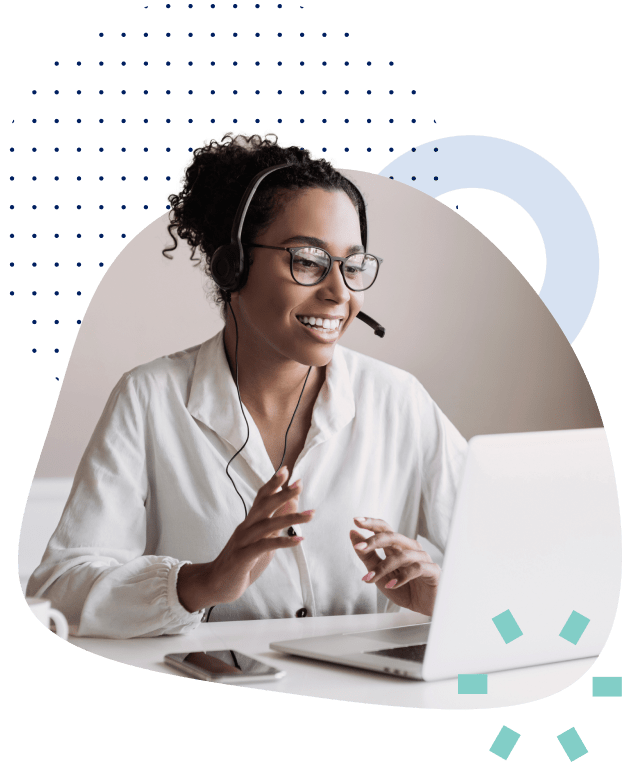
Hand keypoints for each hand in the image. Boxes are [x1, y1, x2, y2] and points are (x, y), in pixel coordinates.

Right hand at [205, 467, 313, 604]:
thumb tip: (292, 504)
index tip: (287, 471)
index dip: (273, 484)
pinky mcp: (242, 557)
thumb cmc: (241, 562)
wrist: (215, 585)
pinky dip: (282, 541)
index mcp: (249, 523)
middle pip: (263, 505)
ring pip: (267, 525)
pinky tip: (299, 539)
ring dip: (290, 518)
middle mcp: (245, 528)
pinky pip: (264, 546)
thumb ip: (275, 524)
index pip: (261, 498)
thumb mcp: (262, 541)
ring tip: (310, 514)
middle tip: (299, 484)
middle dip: (282, 493)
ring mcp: (243, 542)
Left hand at [350, 517, 440, 615]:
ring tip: (370, 578)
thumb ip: (367, 556)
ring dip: (383, 567)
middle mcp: (410, 548)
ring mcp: (422, 558)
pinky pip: (416, 568)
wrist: (424, 607)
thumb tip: (353, 533)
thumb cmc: (403, 589)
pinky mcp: (432, 570)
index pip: (384, 529)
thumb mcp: (379, 574)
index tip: (355, 520)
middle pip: (392, 536)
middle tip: (359, 547)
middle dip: (374, 541)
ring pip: (402, 555)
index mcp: (397, 546)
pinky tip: (391, 585)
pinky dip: (401, 577)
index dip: (371, 523)